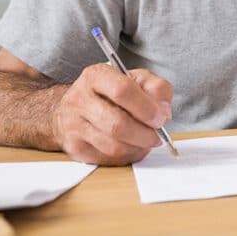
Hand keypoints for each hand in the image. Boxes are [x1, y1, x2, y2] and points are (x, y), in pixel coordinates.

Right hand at [51, 63, 173, 165]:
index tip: (160, 117)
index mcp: (96, 76)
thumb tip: (163, 111)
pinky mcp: (74, 147)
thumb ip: (157, 88)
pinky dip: (126, 156)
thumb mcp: (137, 79)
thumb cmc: (111, 92)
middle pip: (117, 124)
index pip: (122, 91)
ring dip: (138, 147)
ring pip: (113, 146)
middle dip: (145, 134)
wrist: (75, 107)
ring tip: (145, 140)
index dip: (147, 108)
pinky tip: (131, 146)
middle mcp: (79, 99)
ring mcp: (73, 125)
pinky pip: (108, 159)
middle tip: (158, 135)